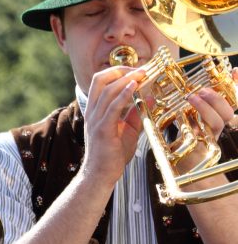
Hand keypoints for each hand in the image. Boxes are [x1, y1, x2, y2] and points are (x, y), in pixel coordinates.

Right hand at [82, 65, 144, 181]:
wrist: (101, 174)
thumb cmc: (112, 155)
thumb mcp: (128, 130)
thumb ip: (136, 114)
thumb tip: (149, 98)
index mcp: (96, 110)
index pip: (101, 82)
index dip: (117, 71)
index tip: (136, 70)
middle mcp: (93, 112)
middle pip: (100, 80)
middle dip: (120, 70)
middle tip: (139, 69)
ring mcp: (96, 120)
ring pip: (107, 91)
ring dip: (126, 80)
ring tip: (141, 74)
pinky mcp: (103, 129)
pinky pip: (112, 107)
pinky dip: (123, 94)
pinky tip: (134, 87)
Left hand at [175, 68, 237, 176]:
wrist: (180, 173)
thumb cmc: (182, 146)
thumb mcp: (183, 121)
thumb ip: (186, 108)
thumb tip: (182, 91)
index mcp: (215, 120)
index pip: (232, 101)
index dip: (236, 86)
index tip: (234, 71)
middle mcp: (217, 129)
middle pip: (228, 112)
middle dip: (218, 99)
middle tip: (202, 91)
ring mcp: (212, 138)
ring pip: (219, 121)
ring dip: (207, 108)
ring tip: (191, 97)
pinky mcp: (203, 148)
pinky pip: (204, 133)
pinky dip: (196, 122)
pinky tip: (184, 115)